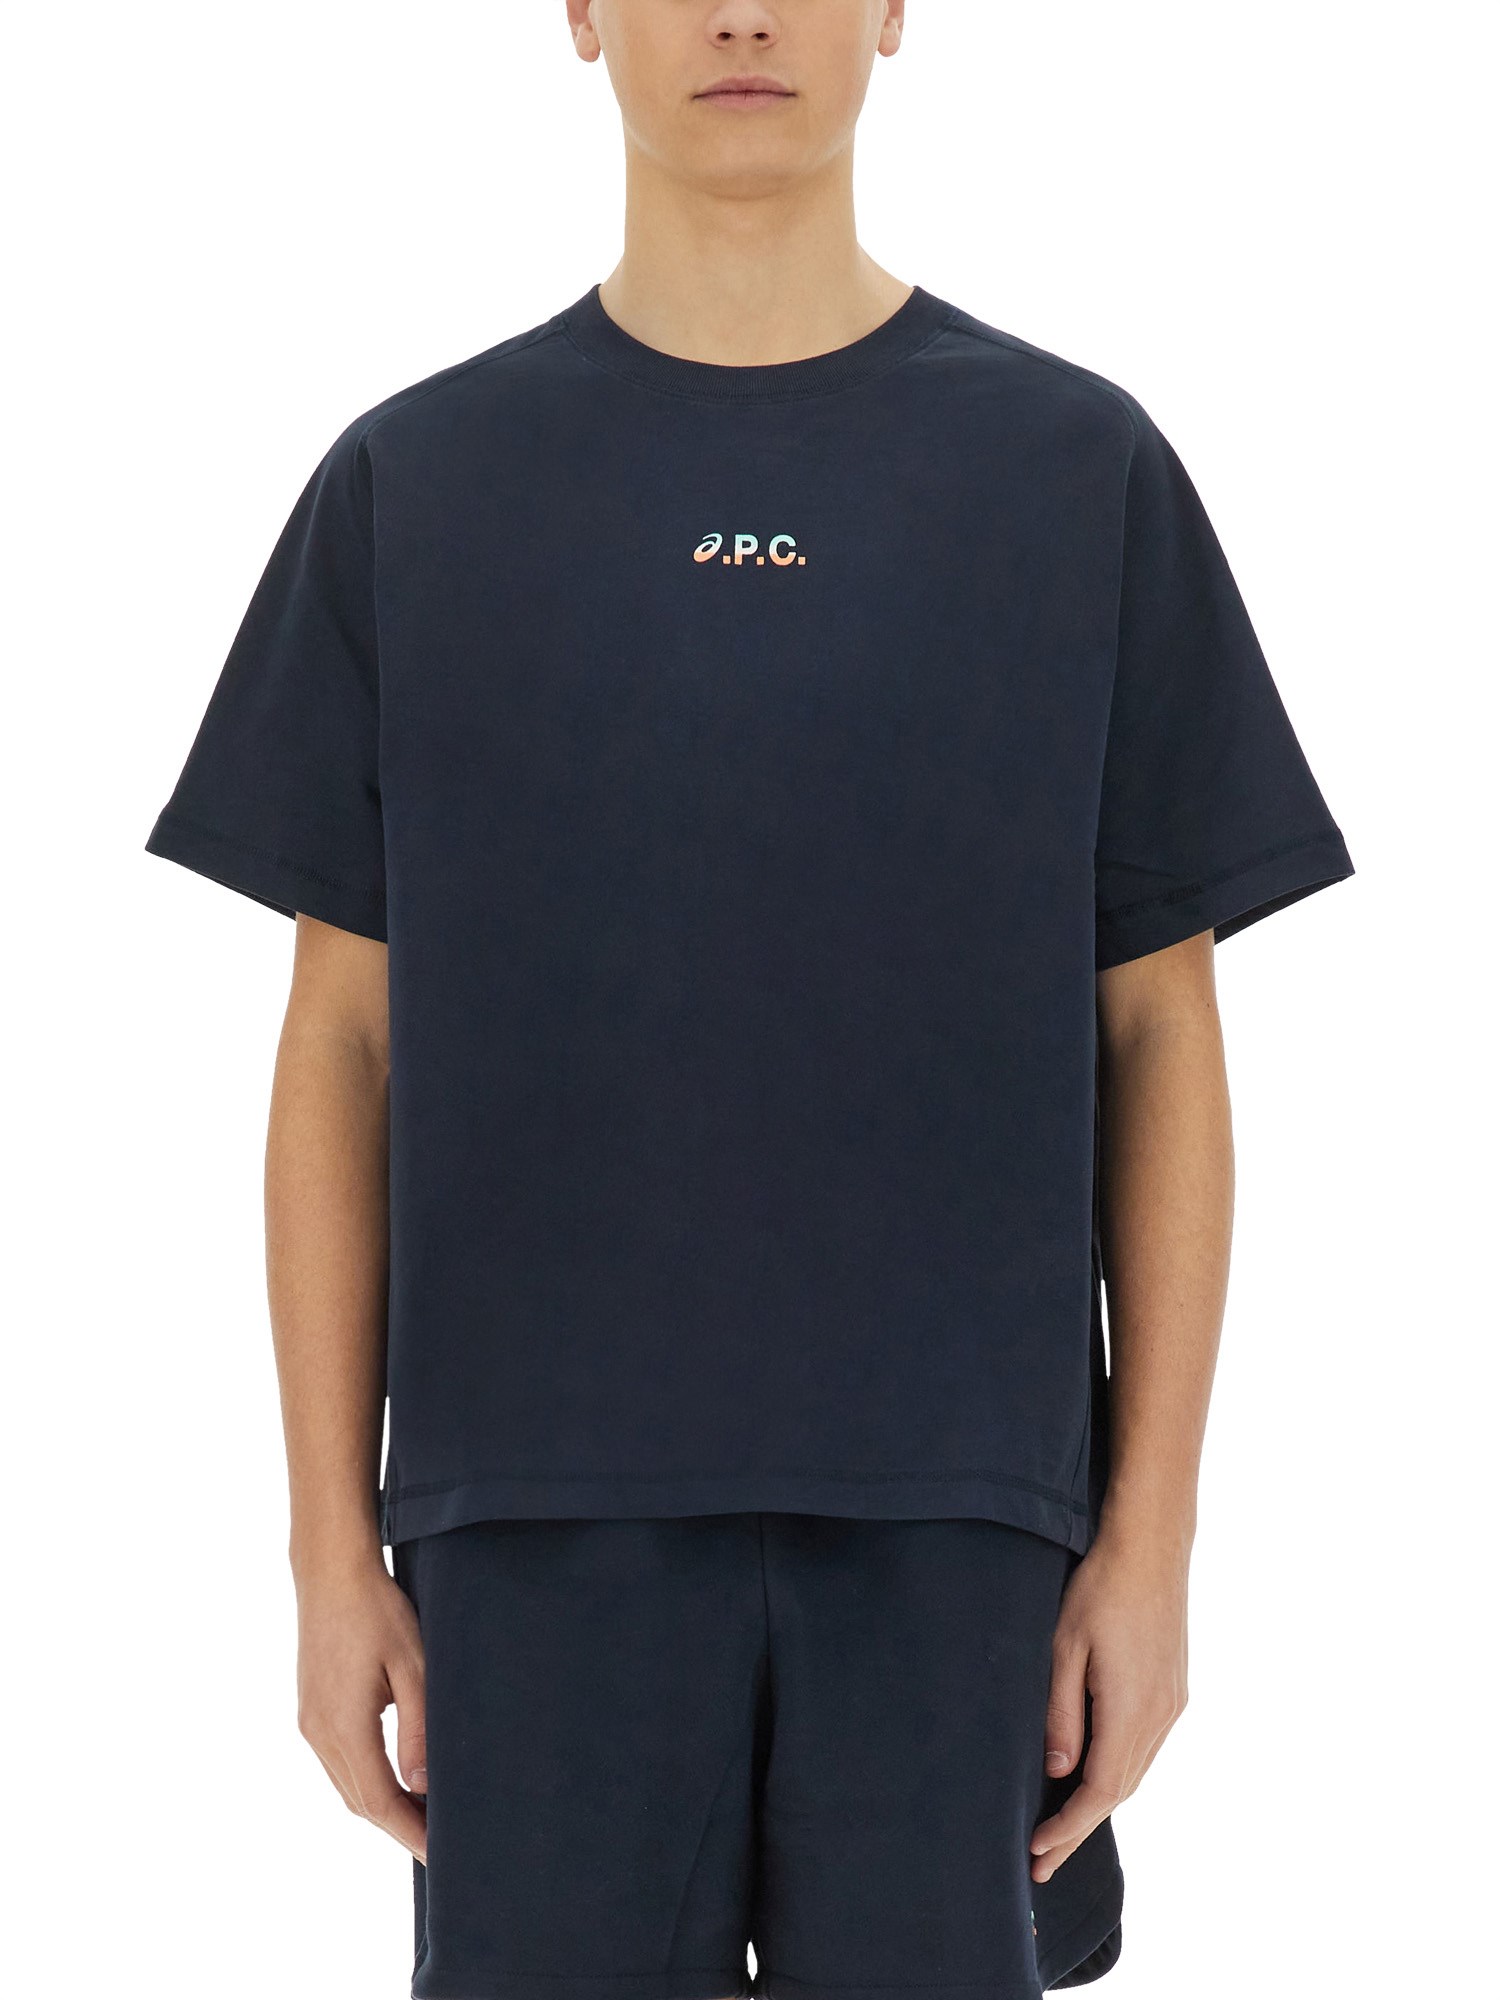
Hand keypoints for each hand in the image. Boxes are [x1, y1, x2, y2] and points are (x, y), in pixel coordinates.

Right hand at [294, 1554, 427, 1861]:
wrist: (331, 1572)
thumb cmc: (378, 1610)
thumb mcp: (413, 1665)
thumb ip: (419, 1728)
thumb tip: (423, 1787)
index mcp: (344, 1726)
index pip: (378, 1801)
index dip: (409, 1832)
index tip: (439, 1853)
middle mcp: (319, 1732)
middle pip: (359, 1802)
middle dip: (398, 1827)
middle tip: (439, 1843)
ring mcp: (310, 1722)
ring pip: (346, 1785)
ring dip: (381, 1807)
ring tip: (423, 1818)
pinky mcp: (311, 1710)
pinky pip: (338, 1763)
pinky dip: (366, 1781)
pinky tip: (393, 1781)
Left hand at [1030, 1523, 1188, 1882]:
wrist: (1151, 1548)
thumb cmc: (1100, 1588)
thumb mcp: (1064, 1647)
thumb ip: (1061, 1713)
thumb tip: (1059, 1772)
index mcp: (1132, 1710)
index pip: (1098, 1791)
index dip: (1068, 1829)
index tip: (1038, 1853)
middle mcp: (1160, 1716)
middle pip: (1119, 1791)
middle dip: (1080, 1829)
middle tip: (1043, 1861)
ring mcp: (1173, 1704)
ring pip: (1135, 1772)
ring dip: (1100, 1804)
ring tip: (1063, 1831)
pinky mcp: (1175, 1690)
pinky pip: (1146, 1748)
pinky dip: (1118, 1773)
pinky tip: (1095, 1778)